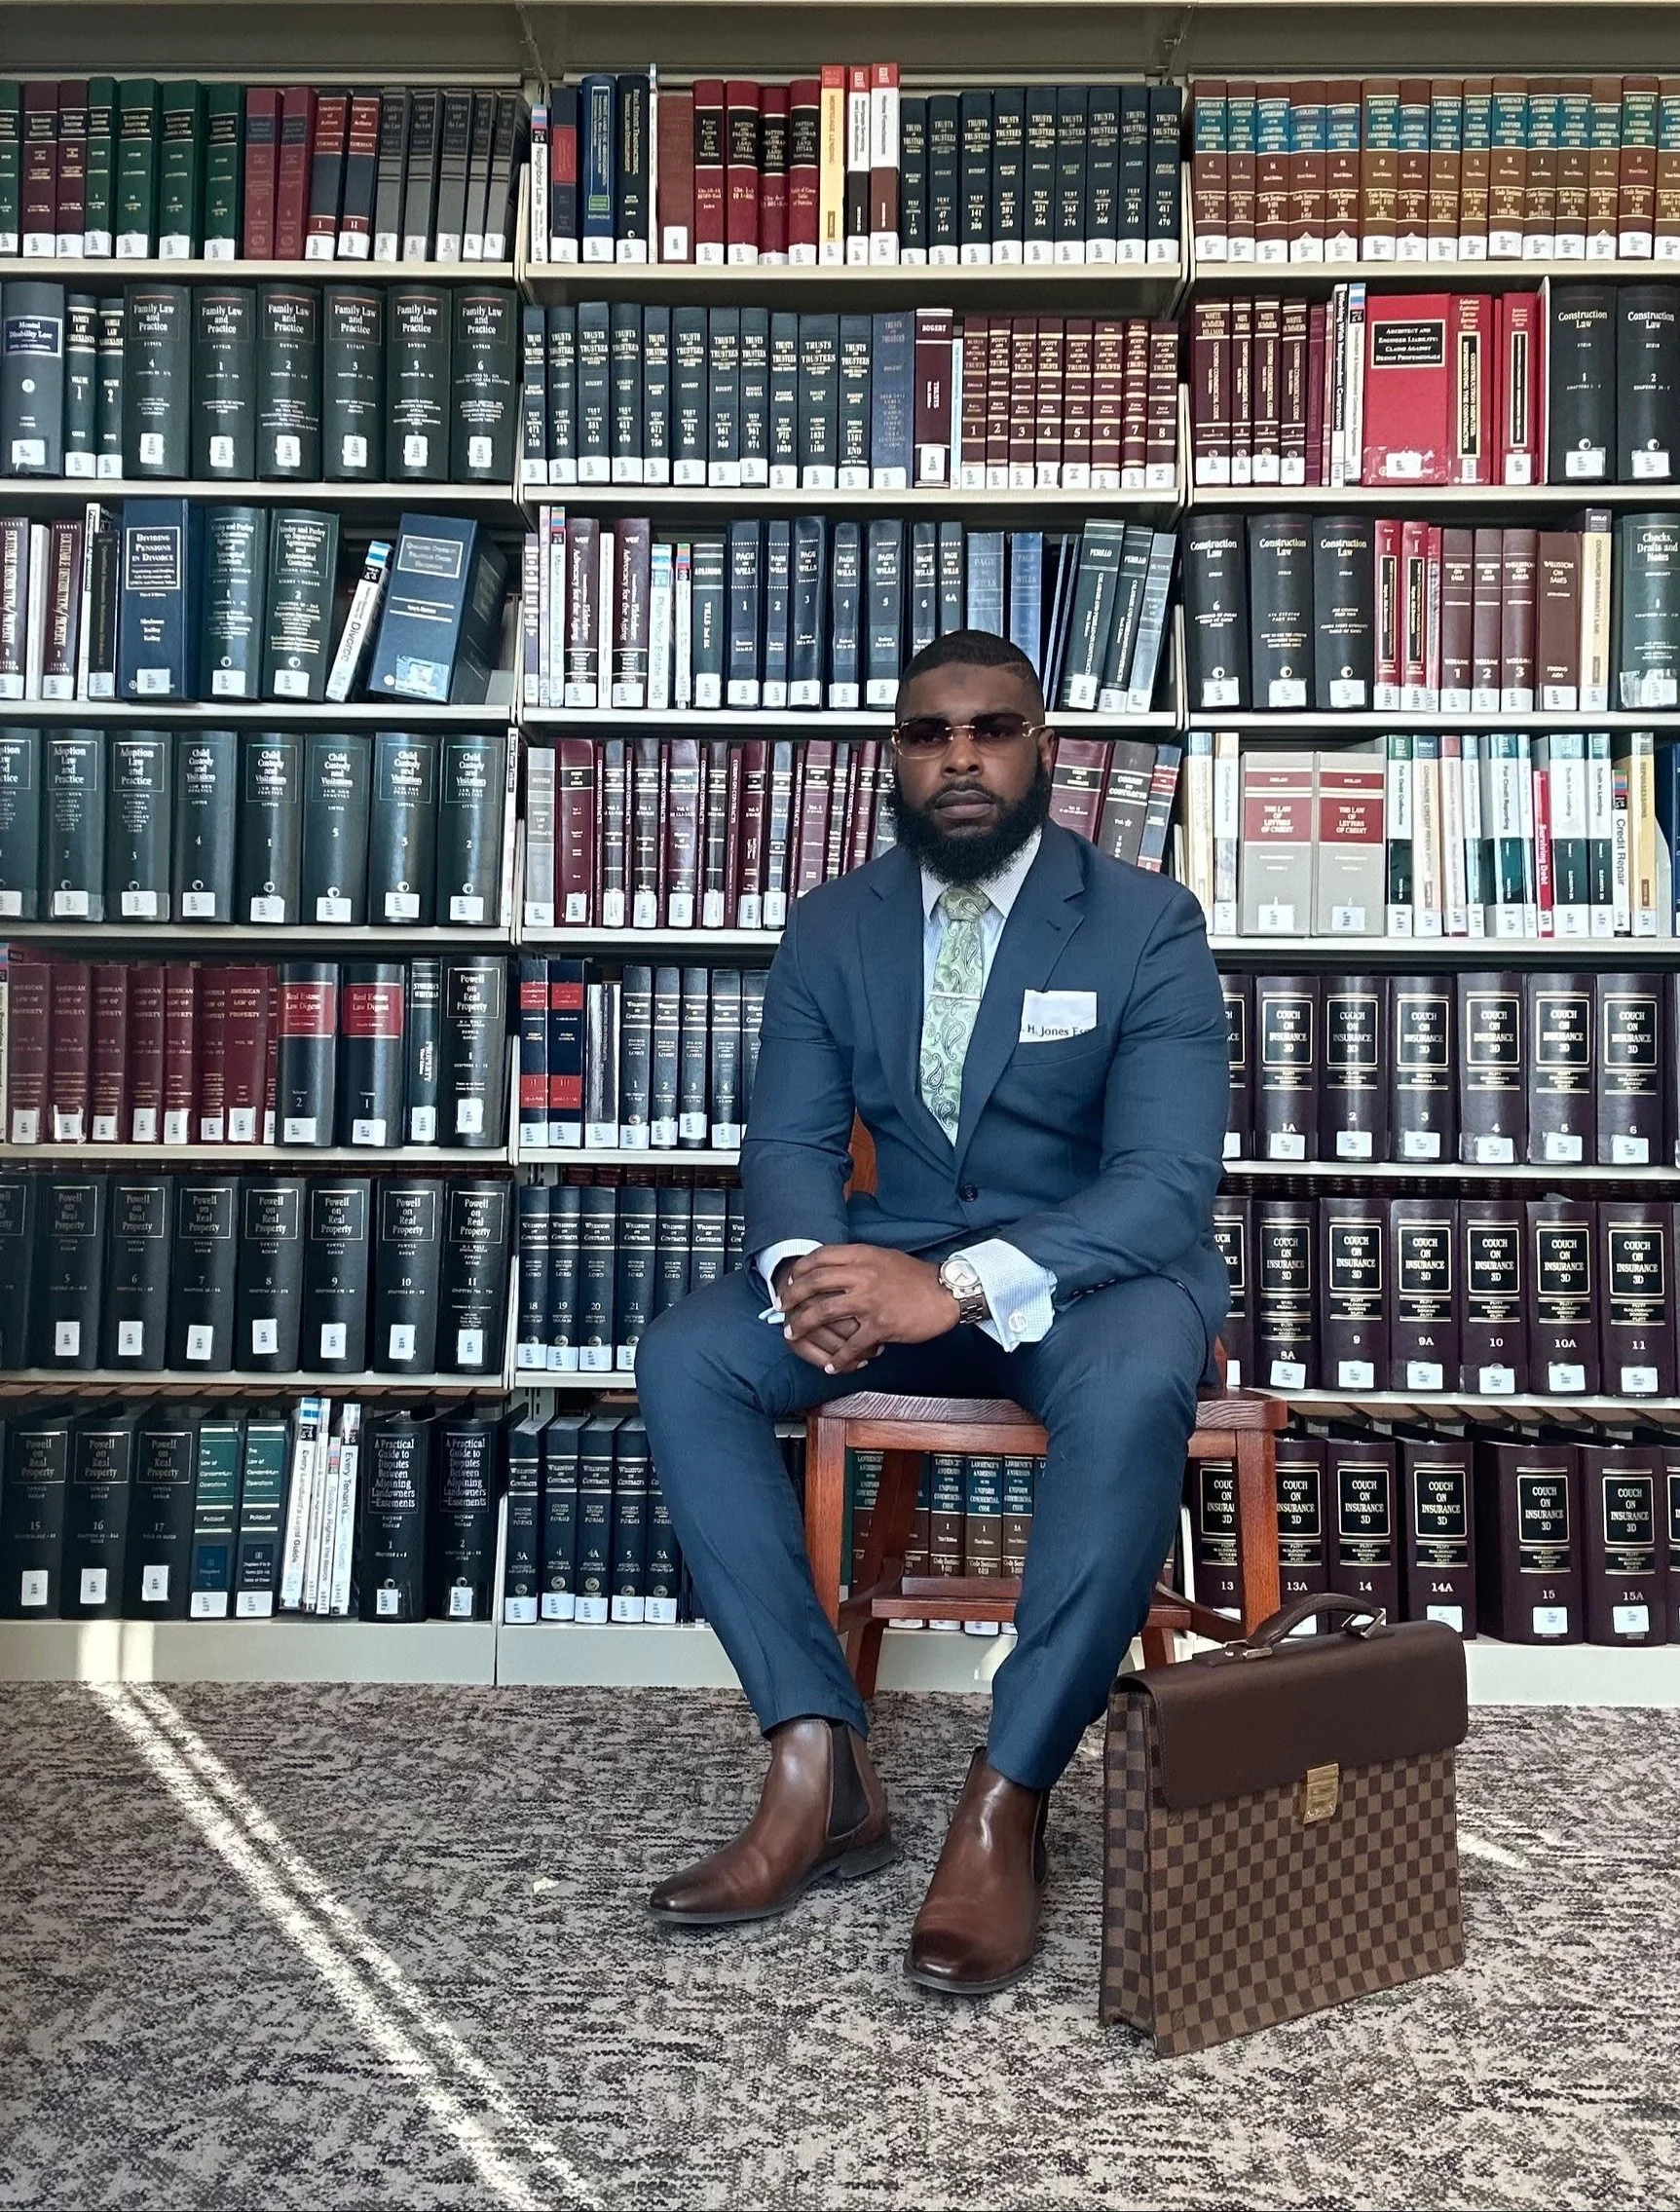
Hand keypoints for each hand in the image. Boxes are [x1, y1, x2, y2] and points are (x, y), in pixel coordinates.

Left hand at [780, 1245, 959, 1373]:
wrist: (946, 1293)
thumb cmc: (917, 1276)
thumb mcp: (885, 1257)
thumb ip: (859, 1260)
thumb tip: (833, 1267)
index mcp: (863, 1255)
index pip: (820, 1257)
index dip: (800, 1269)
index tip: (790, 1280)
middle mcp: (863, 1275)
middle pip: (814, 1283)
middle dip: (792, 1297)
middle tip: (781, 1307)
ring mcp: (870, 1301)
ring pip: (824, 1312)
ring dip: (804, 1326)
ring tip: (793, 1334)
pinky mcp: (881, 1325)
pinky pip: (852, 1344)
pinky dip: (839, 1358)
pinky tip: (833, 1366)